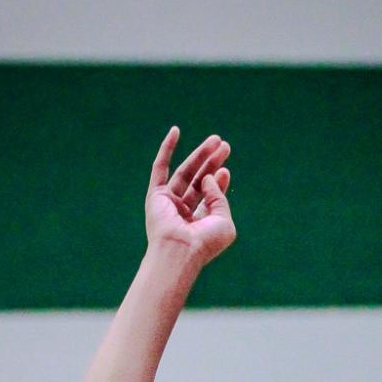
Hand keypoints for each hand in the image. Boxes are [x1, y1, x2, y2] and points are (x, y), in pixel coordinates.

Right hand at [145, 127, 234, 266]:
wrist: (180, 250)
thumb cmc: (204, 243)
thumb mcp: (224, 221)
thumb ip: (219, 197)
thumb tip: (209, 175)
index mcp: (199, 223)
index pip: (209, 196)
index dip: (219, 180)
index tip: (226, 170)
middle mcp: (182, 213)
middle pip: (199, 181)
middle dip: (213, 163)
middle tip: (225, 145)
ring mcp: (169, 204)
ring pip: (185, 173)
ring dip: (200, 155)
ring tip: (216, 139)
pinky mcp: (156, 196)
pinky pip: (160, 168)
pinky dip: (167, 149)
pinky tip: (176, 131)